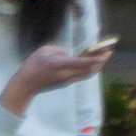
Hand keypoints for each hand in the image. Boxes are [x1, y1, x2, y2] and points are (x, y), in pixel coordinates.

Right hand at [0, 38, 115, 111]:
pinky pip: (81, 75)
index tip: (105, 53)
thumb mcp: (44, 50)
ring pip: (87, 74)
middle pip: (89, 70)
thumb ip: (59, 50)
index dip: (95, 59)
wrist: (26, 85)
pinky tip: (92, 61)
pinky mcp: (65, 83)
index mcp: (59, 65)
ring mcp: (66, 80)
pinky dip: (89, 68)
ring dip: (97, 65)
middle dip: (101, 61)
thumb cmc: (32, 65)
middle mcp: (66, 75)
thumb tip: (68, 55)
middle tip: (110, 51)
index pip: (82, 63)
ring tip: (104, 55)